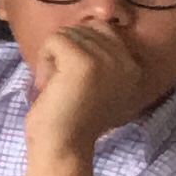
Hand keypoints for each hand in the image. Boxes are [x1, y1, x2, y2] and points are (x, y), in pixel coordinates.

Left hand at [25, 20, 139, 160]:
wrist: (64, 147)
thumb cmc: (73, 120)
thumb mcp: (99, 86)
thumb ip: (100, 60)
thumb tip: (79, 30)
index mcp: (132, 67)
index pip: (103, 29)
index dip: (78, 48)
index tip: (75, 79)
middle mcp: (124, 60)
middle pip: (83, 29)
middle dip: (64, 53)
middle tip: (64, 85)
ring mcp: (105, 59)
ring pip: (66, 34)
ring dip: (52, 58)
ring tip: (58, 86)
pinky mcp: (81, 61)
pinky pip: (53, 40)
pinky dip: (43, 60)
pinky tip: (49, 84)